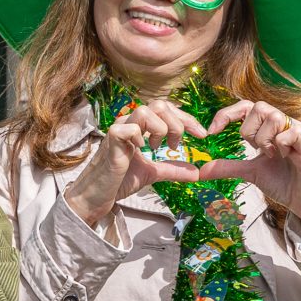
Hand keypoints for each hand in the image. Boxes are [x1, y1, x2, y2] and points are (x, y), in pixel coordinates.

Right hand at [64, 95, 204, 226]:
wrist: (98, 196)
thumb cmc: (120, 181)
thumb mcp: (153, 173)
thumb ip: (172, 169)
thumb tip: (197, 172)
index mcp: (140, 126)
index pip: (167, 110)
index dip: (187, 119)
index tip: (202, 135)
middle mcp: (129, 122)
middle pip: (160, 104)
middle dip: (178, 123)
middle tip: (177, 145)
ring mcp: (119, 129)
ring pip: (145, 110)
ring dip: (160, 129)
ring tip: (158, 147)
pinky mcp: (110, 140)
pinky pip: (129, 128)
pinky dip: (140, 138)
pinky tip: (142, 151)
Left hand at [198, 99, 300, 243]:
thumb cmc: (282, 182)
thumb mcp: (249, 173)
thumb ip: (227, 167)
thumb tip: (201, 170)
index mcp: (267, 127)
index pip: (244, 107)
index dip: (227, 114)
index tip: (212, 131)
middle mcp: (282, 124)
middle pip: (258, 107)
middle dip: (249, 130)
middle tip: (256, 150)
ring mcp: (296, 130)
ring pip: (274, 116)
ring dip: (265, 139)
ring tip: (271, 155)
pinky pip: (291, 131)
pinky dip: (282, 144)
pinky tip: (285, 157)